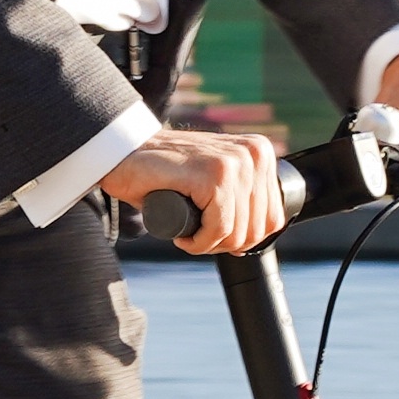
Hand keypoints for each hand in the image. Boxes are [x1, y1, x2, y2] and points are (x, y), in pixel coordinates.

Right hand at [107, 121, 292, 257]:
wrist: (125, 155)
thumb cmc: (167, 174)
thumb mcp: (218, 181)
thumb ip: (243, 194)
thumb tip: (262, 232)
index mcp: (260, 153)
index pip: (273, 218)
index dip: (243, 238)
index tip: (216, 235)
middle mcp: (254, 154)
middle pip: (257, 229)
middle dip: (225, 244)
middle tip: (198, 236)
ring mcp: (235, 162)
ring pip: (237, 232)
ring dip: (209, 245)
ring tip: (189, 234)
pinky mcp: (213, 175)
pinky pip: (218, 229)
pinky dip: (199, 243)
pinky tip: (183, 235)